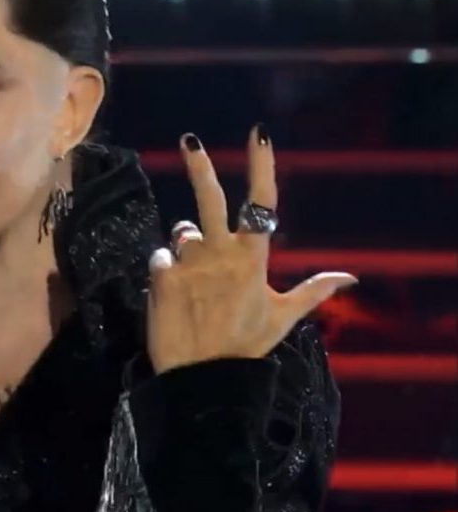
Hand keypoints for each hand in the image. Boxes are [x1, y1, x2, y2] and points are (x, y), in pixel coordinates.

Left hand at [145, 126, 358, 375]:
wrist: (202, 378)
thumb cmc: (244, 346)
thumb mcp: (282, 318)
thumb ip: (313, 291)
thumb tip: (351, 277)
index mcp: (253, 260)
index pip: (261, 203)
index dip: (262, 166)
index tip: (260, 133)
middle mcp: (222, 254)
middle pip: (209, 200)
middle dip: (201, 167)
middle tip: (190, 141)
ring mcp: (191, 264)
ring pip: (182, 233)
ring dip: (185, 245)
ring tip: (194, 278)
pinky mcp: (162, 277)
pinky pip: (160, 256)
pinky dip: (165, 267)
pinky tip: (173, 290)